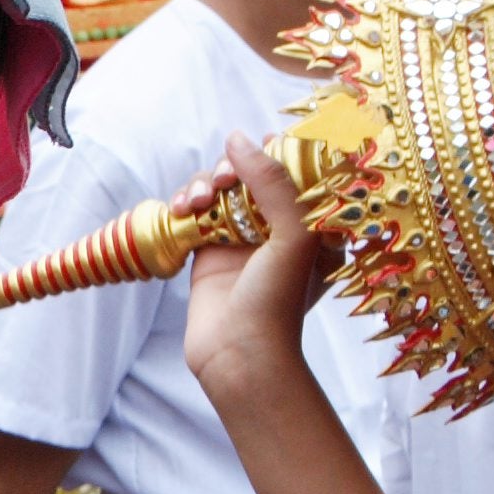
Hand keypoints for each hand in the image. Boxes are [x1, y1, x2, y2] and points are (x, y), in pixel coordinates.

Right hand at [174, 137, 335, 414]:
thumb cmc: (276, 302)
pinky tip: (181, 211)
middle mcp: (277, 229)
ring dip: (202, 185)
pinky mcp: (208, 251)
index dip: (278, 152)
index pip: (297, 171)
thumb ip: (271, 182)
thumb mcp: (292, 235)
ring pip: (218, 190)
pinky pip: (195, 212)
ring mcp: (241, 240)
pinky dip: (185, 203)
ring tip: (194, 202)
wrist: (237, 354)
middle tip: (221, 181)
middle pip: (252, 175)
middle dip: (232, 169)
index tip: (260, 145)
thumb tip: (237, 139)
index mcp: (311, 225)